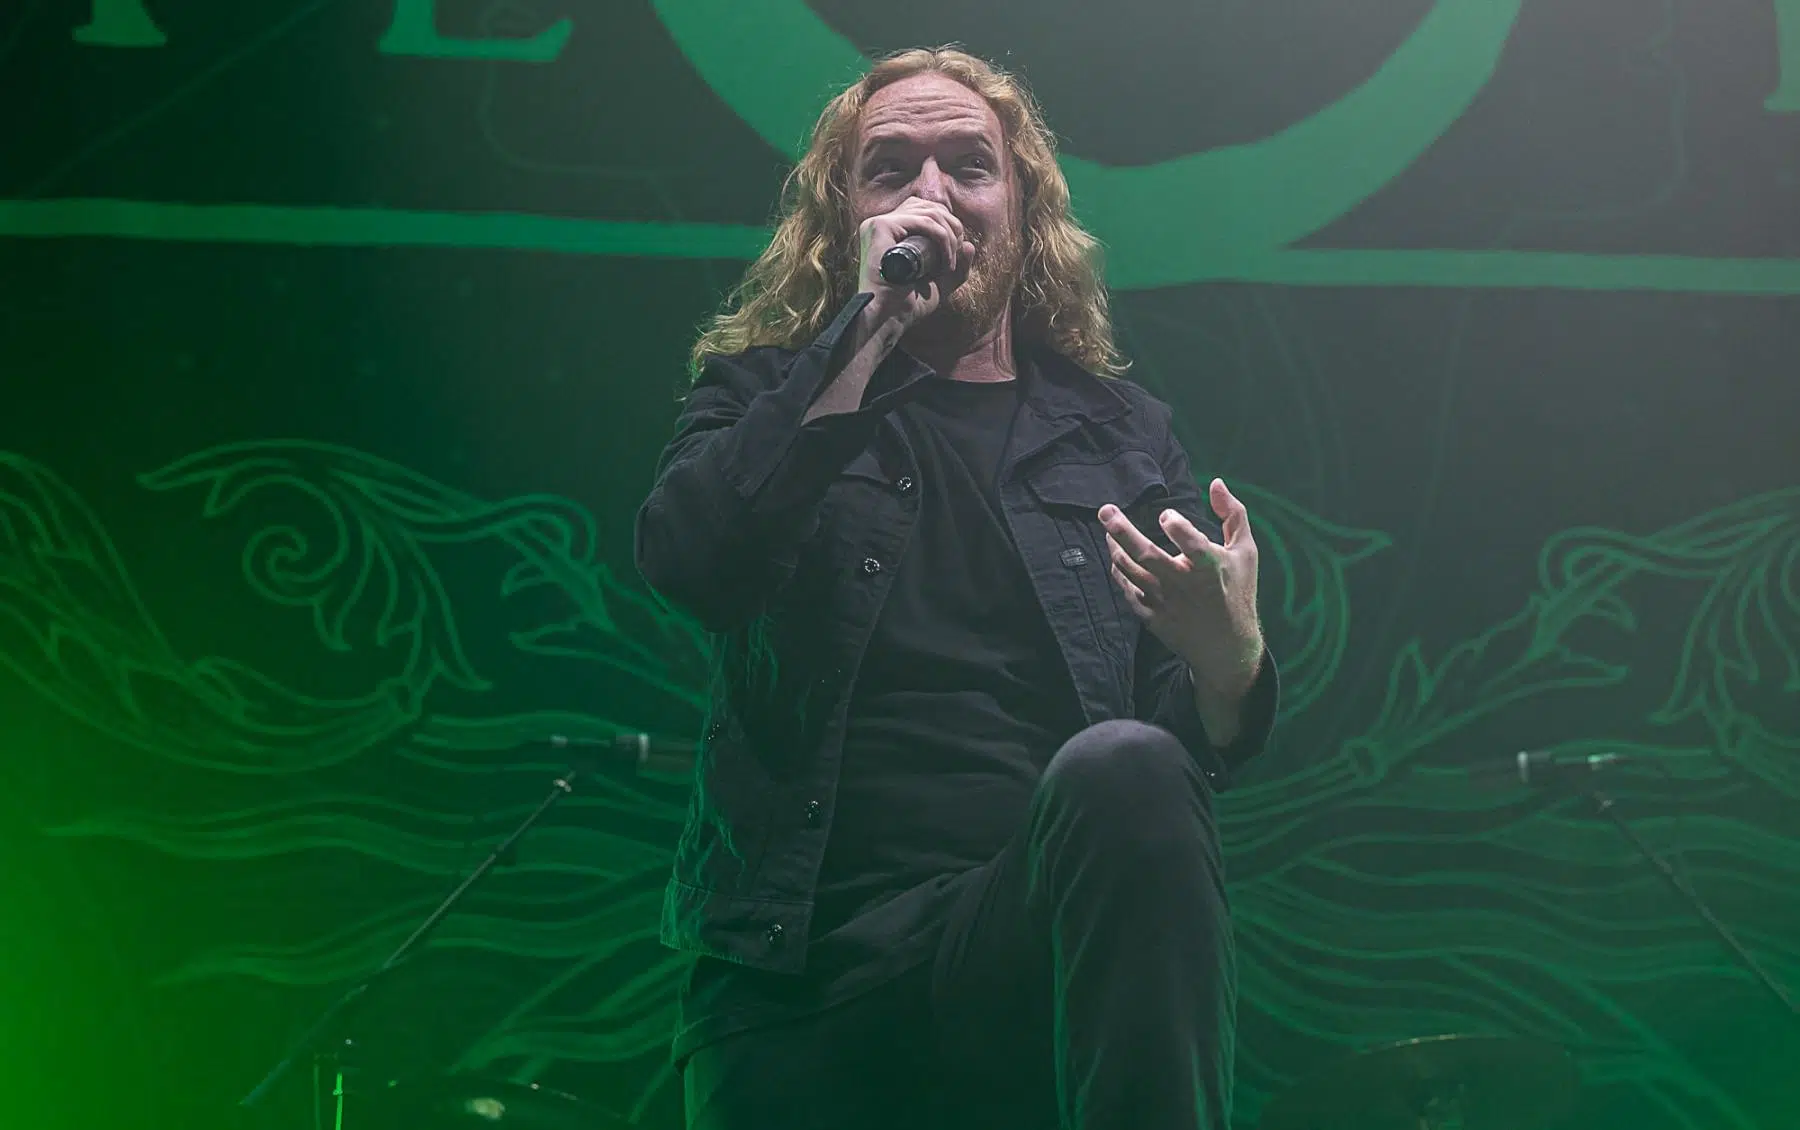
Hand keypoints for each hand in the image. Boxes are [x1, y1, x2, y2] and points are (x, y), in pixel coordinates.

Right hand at [855, 197, 976, 328]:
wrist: (888, 320)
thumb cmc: (907, 305)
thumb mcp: (939, 284)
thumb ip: (957, 268)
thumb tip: (969, 245)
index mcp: (889, 230)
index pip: (925, 210)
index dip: (947, 225)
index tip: (955, 254)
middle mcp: (881, 222)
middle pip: (929, 207)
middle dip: (952, 229)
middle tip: (955, 259)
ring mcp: (878, 223)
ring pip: (929, 213)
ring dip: (950, 237)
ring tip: (950, 265)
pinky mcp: (880, 227)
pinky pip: (923, 221)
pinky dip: (942, 238)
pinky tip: (945, 262)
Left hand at [1099, 478, 1263, 695]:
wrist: (1227, 648)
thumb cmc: (1237, 592)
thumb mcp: (1246, 552)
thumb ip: (1233, 514)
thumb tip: (1215, 482)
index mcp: (1211, 569)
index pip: (1193, 546)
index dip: (1178, 528)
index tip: (1166, 514)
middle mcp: (1185, 586)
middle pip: (1148, 556)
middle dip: (1123, 531)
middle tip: (1105, 511)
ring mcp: (1166, 604)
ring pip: (1131, 573)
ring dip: (1116, 549)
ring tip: (1107, 531)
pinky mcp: (1153, 618)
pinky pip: (1129, 592)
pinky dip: (1120, 574)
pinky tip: (1117, 559)